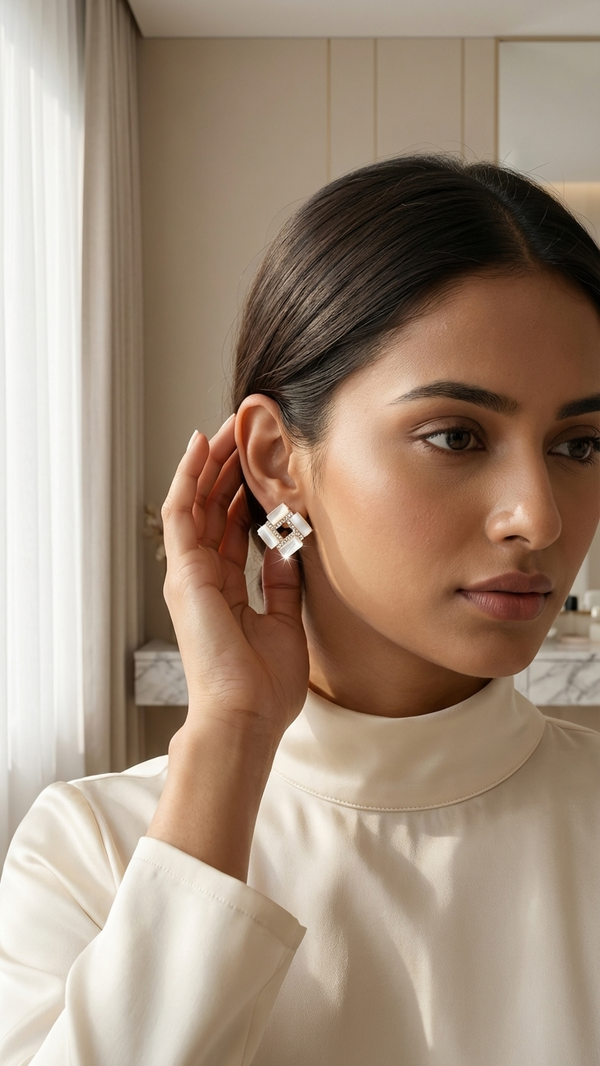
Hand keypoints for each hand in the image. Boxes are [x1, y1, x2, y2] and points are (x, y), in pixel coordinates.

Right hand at [160, 414, 309, 741]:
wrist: (246, 716)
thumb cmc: (264, 686)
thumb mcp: (285, 622)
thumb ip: (282, 583)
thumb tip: (287, 546)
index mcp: (225, 591)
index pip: (231, 528)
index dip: (245, 493)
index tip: (263, 464)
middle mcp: (202, 577)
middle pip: (212, 508)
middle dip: (229, 468)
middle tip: (247, 433)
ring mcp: (189, 573)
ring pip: (195, 501)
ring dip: (210, 462)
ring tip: (227, 428)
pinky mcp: (183, 572)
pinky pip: (180, 512)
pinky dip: (189, 476)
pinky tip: (201, 446)